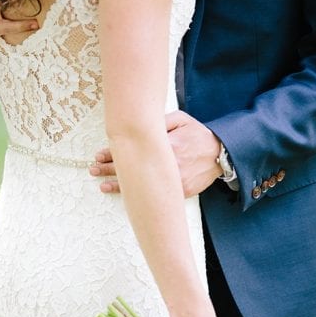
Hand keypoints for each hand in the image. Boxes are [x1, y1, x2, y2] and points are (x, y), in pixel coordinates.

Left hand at [91, 111, 223, 196]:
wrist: (222, 155)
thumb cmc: (198, 134)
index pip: (132, 150)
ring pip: (141, 185)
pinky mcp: (178, 192)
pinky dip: (139, 196)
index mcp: (164, 145)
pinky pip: (154, 195)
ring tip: (102, 185)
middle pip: (132, 168)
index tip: (99, 155)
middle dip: (109, 169)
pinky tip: (125, 196)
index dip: (113, 153)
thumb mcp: (181, 120)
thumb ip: (160, 121)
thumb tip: (139, 124)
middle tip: (93, 169)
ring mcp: (172, 181)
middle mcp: (165, 165)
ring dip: (119, 185)